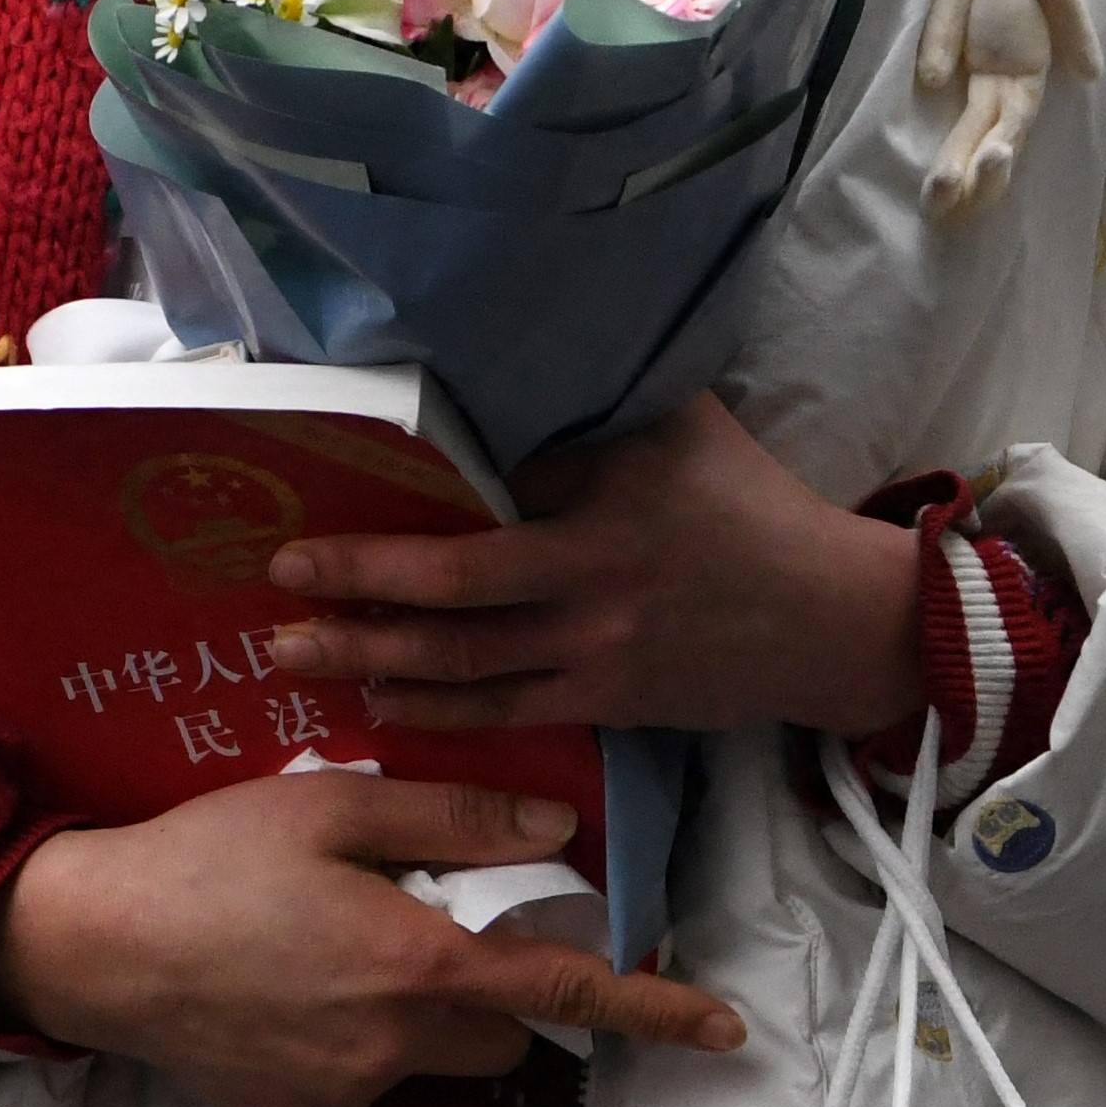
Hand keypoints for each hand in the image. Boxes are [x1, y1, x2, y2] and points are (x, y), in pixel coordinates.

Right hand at [0, 773, 747, 1106]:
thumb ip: (453, 819)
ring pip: (430, 1054)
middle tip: (425, 913)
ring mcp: (347, 1093)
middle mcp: (398, 1046)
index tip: (726, 1029)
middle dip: (491, 982)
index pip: (569, 994)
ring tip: (330, 940)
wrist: (89, 946)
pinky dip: (347, 1035)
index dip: (654, 1009)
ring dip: (416, 1006)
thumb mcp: (332, 804)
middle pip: (500, 1029)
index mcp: (421, 965)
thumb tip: (555, 831)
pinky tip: (281, 985)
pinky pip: (360, 1078)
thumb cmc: (208, 858)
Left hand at [261, 395, 922, 740]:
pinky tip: (382, 704)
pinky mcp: (607, 706)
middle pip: (449, 605)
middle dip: (355, 599)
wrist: (828, 619)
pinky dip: (436, 713)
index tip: (315, 517)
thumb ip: (590, 417)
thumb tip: (498, 392)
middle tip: (277, 591)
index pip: (480, 524)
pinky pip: (505, 715)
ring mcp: (595, 662)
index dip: (393, 532)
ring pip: (464, 671)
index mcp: (601, 524)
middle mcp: (588, 599)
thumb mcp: (679, 430)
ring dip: (374, 661)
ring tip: (299, 654)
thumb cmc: (750, 506)